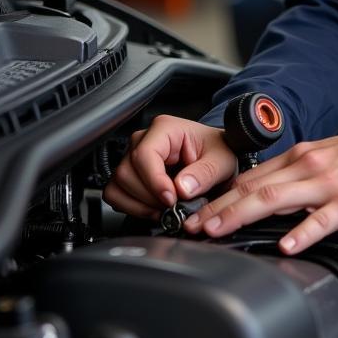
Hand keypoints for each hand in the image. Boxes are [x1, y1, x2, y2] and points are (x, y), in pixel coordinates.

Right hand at [103, 115, 236, 217]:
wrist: (214, 158)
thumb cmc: (216, 152)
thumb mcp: (222, 160)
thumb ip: (205, 173)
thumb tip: (182, 187)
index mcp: (165, 128)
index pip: (144, 155)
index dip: (154, 181)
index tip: (170, 198)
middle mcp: (144, 140)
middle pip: (127, 173)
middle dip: (149, 197)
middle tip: (172, 206)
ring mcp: (132, 157)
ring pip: (118, 185)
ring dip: (140, 204)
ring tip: (164, 209)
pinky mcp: (129, 175)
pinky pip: (115, 195)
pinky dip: (131, 207)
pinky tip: (153, 209)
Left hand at [182, 114, 337, 253]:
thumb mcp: (331, 156)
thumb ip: (300, 175)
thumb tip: (270, 197)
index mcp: (303, 156)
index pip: (251, 176)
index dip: (220, 196)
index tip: (197, 213)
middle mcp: (310, 166)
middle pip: (254, 187)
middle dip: (218, 208)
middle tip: (192, 227)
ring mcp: (330, 185)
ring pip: (277, 198)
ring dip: (241, 215)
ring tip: (218, 231)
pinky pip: (322, 219)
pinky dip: (301, 232)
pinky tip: (286, 245)